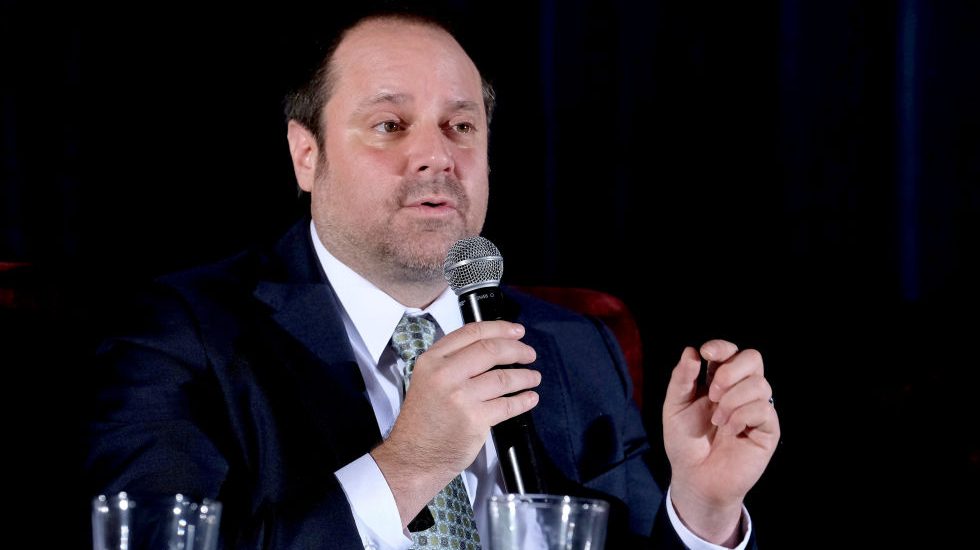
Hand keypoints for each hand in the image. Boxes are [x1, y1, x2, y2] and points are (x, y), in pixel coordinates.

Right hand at [372, 320, 539, 526]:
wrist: (413, 457)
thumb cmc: (422, 421)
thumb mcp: (427, 380)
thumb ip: (452, 363)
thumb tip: (491, 349)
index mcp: (432, 360)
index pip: (471, 333)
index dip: (499, 328)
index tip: (516, 330)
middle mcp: (445, 374)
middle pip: (491, 350)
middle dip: (517, 349)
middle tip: (529, 353)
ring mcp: (460, 397)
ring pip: (503, 378)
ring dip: (525, 376)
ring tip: (534, 377)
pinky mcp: (475, 419)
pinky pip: (508, 405)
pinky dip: (523, 400)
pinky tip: (530, 398)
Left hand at [662, 340, 779, 544]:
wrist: (695, 478)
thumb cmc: (685, 442)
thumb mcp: (675, 407)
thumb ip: (682, 379)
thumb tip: (691, 351)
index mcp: (719, 380)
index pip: (731, 352)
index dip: (722, 347)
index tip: (706, 353)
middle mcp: (741, 391)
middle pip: (754, 358)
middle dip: (731, 370)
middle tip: (712, 393)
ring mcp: (757, 409)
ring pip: (759, 384)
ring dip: (732, 399)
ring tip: (717, 420)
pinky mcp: (768, 429)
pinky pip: (763, 409)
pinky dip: (742, 416)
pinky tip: (730, 430)